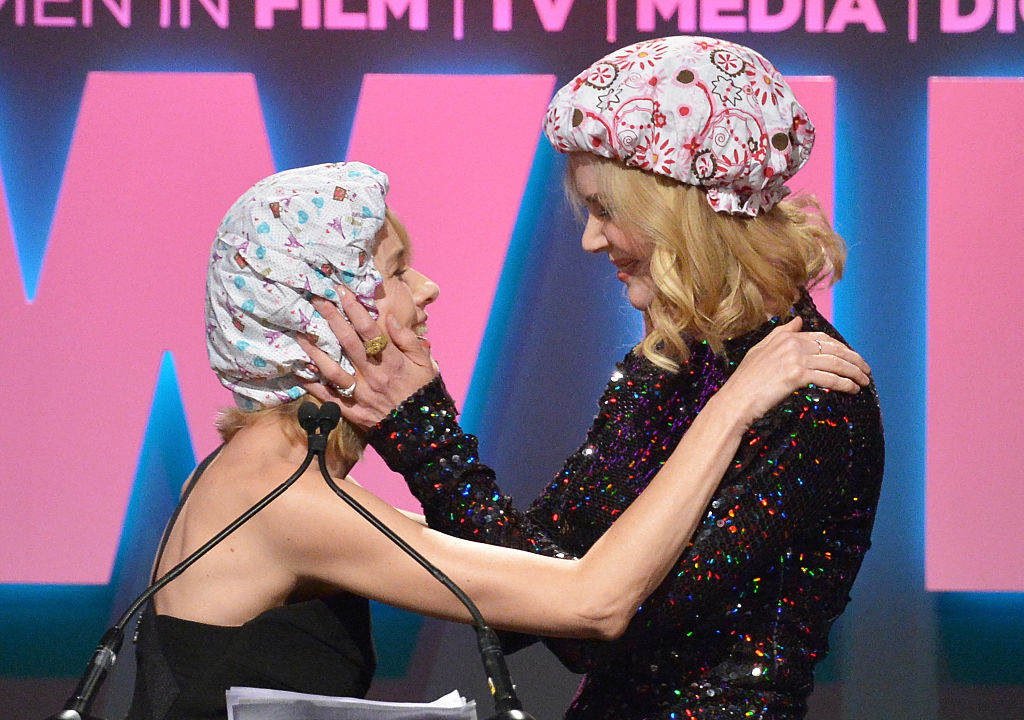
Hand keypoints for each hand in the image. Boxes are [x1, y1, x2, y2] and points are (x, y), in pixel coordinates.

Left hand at [296, 286, 437, 429]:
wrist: (421, 433)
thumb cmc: (423, 393)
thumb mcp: (426, 364)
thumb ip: (409, 340)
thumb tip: (389, 319)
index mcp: (392, 363)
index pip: (371, 331)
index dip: (355, 310)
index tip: (342, 292)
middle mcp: (374, 376)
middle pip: (348, 344)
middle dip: (331, 319)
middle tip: (315, 300)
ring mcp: (361, 395)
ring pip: (333, 370)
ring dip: (315, 351)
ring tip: (299, 334)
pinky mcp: (352, 412)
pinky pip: (328, 397)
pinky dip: (313, 385)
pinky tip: (299, 371)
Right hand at [711, 316, 871, 432]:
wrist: (735, 400)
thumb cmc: (745, 381)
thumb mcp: (760, 350)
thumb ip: (780, 333)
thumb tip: (798, 319)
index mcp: (786, 337)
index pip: (822, 338)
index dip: (841, 348)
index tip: (852, 358)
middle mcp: (793, 344)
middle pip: (834, 349)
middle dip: (854, 360)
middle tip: (866, 370)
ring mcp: (795, 359)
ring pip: (835, 363)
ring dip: (854, 373)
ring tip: (864, 382)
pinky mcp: (797, 375)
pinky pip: (829, 378)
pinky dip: (845, 384)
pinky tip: (853, 390)